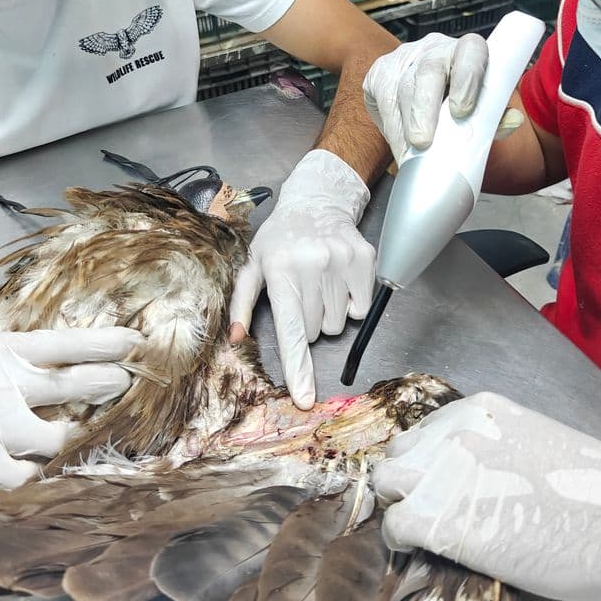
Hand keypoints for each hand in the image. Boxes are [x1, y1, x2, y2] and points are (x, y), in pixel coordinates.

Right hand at [0, 295, 141, 494]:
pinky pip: (27, 477)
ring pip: (59, 437)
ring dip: (74, 438)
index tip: (135, 344)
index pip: (64, 343)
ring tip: (81, 435)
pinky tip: (51, 471)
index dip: (104, 343)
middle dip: (107, 387)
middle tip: (125, 388)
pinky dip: (42, 475)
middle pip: (76, 386)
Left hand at [229, 150, 373, 409]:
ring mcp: (341, 261)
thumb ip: (242, 303)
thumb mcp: (253, 266)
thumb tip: (236, 339)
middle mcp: (313, 266)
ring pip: (339, 324)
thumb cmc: (280, 240)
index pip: (291, 330)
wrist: (316, 203)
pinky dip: (351, 304)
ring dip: (329, 314)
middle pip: (315, 332)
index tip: (305, 397)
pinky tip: (338, 282)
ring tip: (320, 285)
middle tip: (303, 295)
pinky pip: (361, 309)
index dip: (298, 367)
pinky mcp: (364, 260)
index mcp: (280, 271)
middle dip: (308, 323)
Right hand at [363, 32, 488, 162]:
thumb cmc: (464, 101)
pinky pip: (381, 99)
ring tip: (409, 154)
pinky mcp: (381, 72)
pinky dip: (391, 127)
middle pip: (428, 73)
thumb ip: (497, 116)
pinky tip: (399, 144)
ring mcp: (405, 58)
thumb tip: (513, 120)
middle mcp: (435, 48)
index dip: (467, 79)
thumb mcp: (484, 108)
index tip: (462, 111)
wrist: (434, 93)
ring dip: (404, 127)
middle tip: (423, 142)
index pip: (471, 52)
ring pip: (400, 89)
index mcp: (468, 50)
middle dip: (424, 110)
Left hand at [373, 392, 600, 600]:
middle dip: (407, 478)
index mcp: (479, 412)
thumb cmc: (595, 491)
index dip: (426, 459)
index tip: (435, 478)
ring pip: (388, 484)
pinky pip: (396, 524)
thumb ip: (495, 444)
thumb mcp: (536, 442)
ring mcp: (444, 475)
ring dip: (400, 502)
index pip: (425, 430)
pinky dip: (402, 536)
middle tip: (425, 502)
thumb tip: (473, 465)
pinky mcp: (442, 521)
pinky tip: (423, 546)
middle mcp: (454, 435)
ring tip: (424, 523)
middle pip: (400, 452)